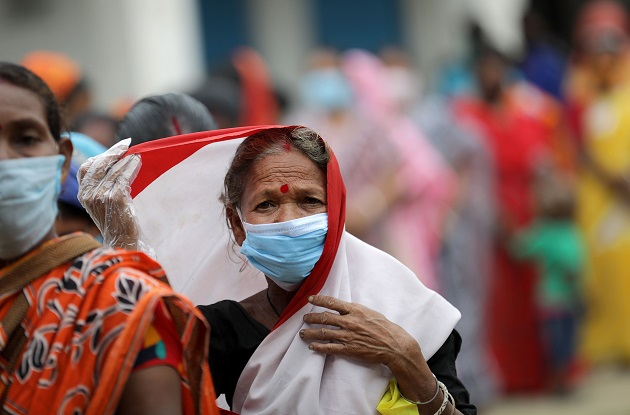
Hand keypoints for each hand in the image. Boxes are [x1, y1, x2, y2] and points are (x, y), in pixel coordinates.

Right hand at [77, 139, 154, 256]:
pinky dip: (131, 167)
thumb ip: (103, 185)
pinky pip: (123, 177)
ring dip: (126, 159)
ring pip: (113, 170)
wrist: (123, 242)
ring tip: (136, 154)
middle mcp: (88, 194)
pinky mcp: (114, 198)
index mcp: (83, 194)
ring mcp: (100, 196)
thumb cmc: (118, 222)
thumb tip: (116, 162)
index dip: (100, 156)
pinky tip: (138, 163)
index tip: (115, 149)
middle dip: (113, 152)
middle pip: (98, 164)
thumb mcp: (104, 203)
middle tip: (126, 144)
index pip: (86, 168)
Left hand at [302, 295, 451, 408]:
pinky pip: (329, 348)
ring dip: (310, 333)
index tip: (310, 298)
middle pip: (324, 317)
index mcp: (355, 310)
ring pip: (323, 333)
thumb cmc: (384, 327)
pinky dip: (318, 347)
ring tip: (302, 333)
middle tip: (304, 318)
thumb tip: (344, 307)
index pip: (332, 302)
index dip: (319, 299)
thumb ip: (355, 310)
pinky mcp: (349, 349)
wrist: (394, 344)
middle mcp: (349, 322)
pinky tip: (312, 347)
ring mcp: (348, 336)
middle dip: (311, 317)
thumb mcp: (370, 312)